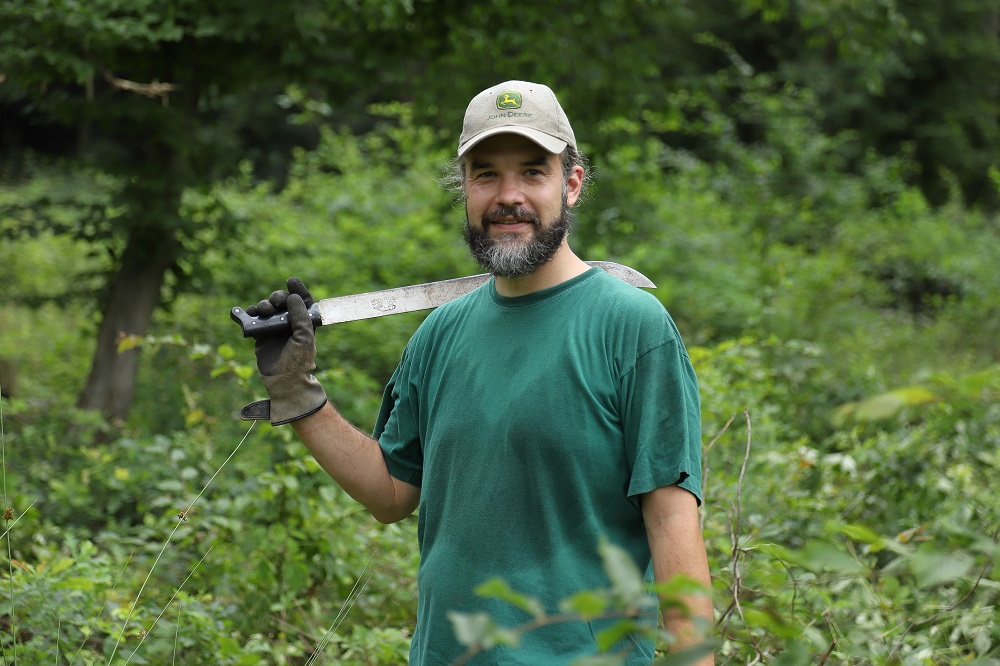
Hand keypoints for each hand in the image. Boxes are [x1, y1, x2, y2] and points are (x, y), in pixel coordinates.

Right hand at [246, 278, 327, 424]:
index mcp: (305, 323)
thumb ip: (300, 317)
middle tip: (274, 302)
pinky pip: (254, 319)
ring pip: (268, 309)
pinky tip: (249, 313)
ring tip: (263, 310)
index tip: (291, 281)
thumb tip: (293, 298)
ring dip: (264, 305)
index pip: (303, 301)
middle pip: (283, 302)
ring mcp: (274, 328)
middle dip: (277, 297)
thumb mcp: (304, 338)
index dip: (298, 289)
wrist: (284, 381)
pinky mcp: (261, 335)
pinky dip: (250, 314)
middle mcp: (290, 323)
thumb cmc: (299, 361)